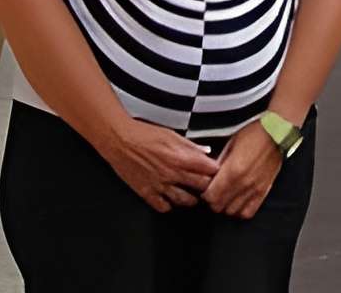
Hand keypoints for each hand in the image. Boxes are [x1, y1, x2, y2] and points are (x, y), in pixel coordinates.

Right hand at [101, 116, 219, 212]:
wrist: (121, 141)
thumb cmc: (146, 134)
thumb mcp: (172, 135)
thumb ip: (191, 146)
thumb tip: (206, 152)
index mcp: (181, 157)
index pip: (209, 170)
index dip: (216, 171)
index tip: (219, 172)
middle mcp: (173, 174)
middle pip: (200, 187)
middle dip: (207, 186)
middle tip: (210, 186)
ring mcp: (160, 186)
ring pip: (184, 201)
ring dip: (191, 199)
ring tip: (194, 196)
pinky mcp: (147, 193)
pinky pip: (163, 207)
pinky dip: (169, 205)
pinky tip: (171, 200)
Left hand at [202, 120, 285, 219]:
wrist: (276, 132)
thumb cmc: (254, 134)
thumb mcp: (231, 143)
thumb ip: (220, 162)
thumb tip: (211, 175)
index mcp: (232, 170)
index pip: (210, 196)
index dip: (206, 193)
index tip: (207, 188)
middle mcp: (242, 183)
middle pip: (218, 206)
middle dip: (214, 200)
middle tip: (216, 191)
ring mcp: (253, 189)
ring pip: (232, 212)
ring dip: (226, 206)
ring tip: (227, 196)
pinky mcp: (263, 191)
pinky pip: (249, 212)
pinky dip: (241, 211)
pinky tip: (239, 201)